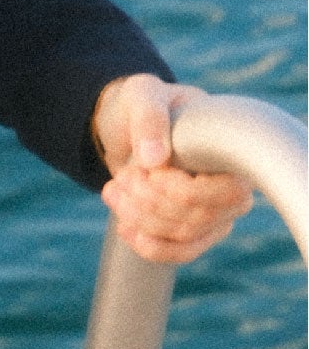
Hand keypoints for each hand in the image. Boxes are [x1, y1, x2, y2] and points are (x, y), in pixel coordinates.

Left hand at [93, 74, 251, 264]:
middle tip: (121, 177)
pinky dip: (149, 245)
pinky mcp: (196, 229)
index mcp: (234, 151)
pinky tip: (125, 227)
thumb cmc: (144, 104)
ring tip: (114, 190)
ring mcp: (218, 212)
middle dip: (148, 202)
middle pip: (198, 218)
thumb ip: (149, 118)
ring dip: (140, 218)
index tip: (145, 169)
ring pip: (184, 235)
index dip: (179, 190)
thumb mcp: (142, 96)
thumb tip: (156, 160)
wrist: (129, 125)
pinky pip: (181, 252)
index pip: (224, 193)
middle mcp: (235, 186)